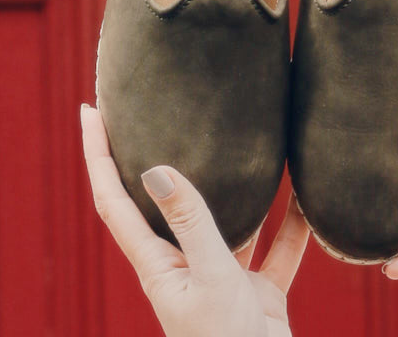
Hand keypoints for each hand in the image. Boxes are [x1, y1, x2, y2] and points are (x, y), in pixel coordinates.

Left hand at [81, 105, 308, 336]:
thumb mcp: (212, 280)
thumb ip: (192, 223)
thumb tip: (155, 168)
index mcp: (157, 265)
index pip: (114, 200)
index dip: (97, 156)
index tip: (89, 111)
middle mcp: (183, 264)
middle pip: (161, 201)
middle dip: (153, 156)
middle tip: (154, 108)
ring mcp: (221, 275)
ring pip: (226, 216)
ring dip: (233, 183)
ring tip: (241, 137)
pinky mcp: (256, 289)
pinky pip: (276, 245)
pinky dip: (292, 222)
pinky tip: (307, 193)